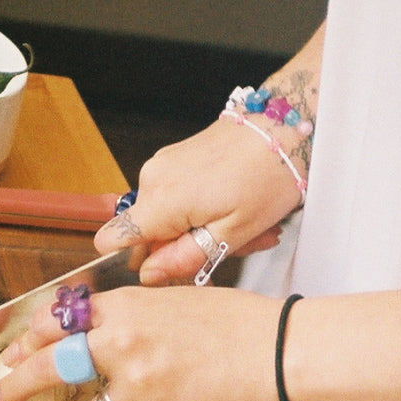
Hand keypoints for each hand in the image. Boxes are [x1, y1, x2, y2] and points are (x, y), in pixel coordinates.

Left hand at [0, 285, 283, 400]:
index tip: (17, 349)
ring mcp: (140, 386)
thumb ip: (130, 315)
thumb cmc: (236, 321)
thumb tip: (94, 332)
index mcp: (126, 304)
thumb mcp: (175, 301)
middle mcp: (123, 343)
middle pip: (52, 364)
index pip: (58, 320)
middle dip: (17, 383)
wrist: (280, 352)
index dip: (31, 338)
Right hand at [94, 118, 302, 284]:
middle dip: (188, 248)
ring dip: (205, 231)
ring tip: (247, 227)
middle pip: (150, 235)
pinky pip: (180, 199)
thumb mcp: (233, 232)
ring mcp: (165, 165)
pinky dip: (207, 211)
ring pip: (170, 219)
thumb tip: (149, 274)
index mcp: (162, 200)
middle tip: (235, 246)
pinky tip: (239, 209)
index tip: (172, 265)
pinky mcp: (178, 160)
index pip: (112, 239)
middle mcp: (153, 179)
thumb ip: (185, 257)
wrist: (288, 126)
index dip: (137, 262)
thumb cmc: (269, 175)